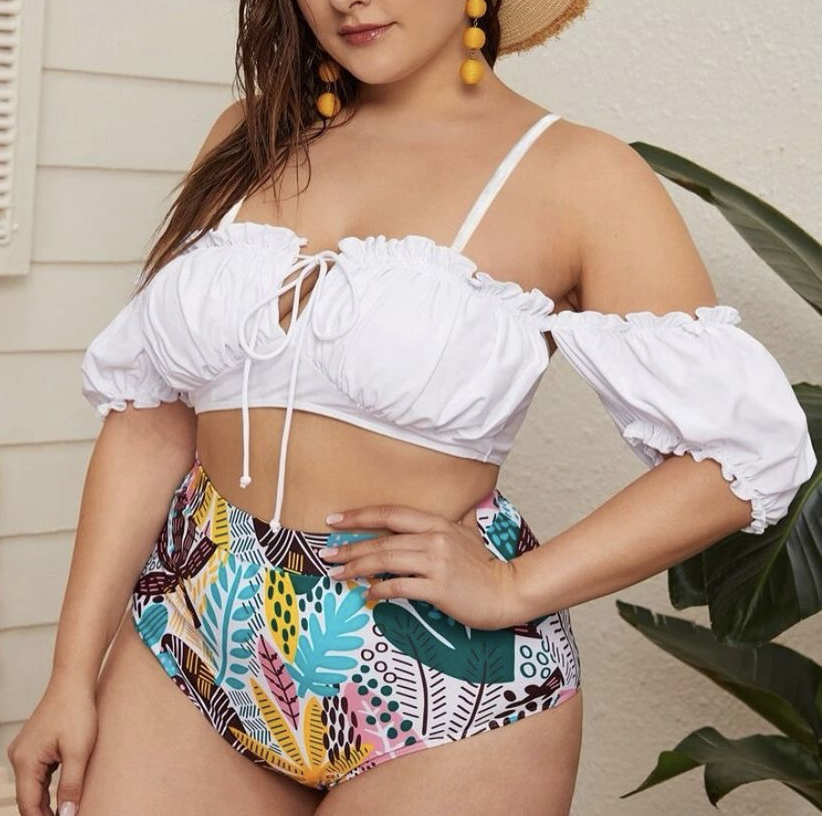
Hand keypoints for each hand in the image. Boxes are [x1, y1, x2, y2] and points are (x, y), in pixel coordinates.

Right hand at [6, 677, 97, 815]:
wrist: (74, 681)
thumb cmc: (77, 711)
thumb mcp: (79, 751)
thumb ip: (72, 785)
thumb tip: (67, 815)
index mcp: (26, 761)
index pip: (29, 804)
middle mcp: (19, 757)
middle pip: (30, 797)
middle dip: (45, 813)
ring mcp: (24, 750)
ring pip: (34, 786)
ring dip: (47, 801)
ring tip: (65, 812)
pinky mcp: (34, 745)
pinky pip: (38, 773)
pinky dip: (48, 785)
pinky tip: (61, 794)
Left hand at [319, 503, 524, 630]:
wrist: (508, 592)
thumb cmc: (485, 566)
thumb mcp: (469, 533)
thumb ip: (455, 519)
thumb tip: (456, 505)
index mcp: (438, 523)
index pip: (391, 513)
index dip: (360, 515)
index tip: (335, 520)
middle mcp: (434, 538)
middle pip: (383, 539)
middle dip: (350, 546)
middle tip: (326, 553)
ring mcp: (436, 563)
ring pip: (386, 561)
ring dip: (357, 568)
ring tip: (337, 574)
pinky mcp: (438, 588)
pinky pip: (400, 587)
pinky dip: (379, 591)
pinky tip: (366, 594)